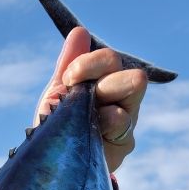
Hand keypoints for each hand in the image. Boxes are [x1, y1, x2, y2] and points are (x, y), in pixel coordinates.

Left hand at [33, 27, 147, 172]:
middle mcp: (123, 97)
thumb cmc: (59, 120)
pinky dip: (102, 130)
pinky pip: (121, 130)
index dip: (90, 64)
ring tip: (85, 119)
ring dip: (104, 109)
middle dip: (104, 84)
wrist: (54, 157)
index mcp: (107, 79)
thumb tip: (80, 32)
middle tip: (77, 95)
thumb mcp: (59, 91)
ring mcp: (128, 121)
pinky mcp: (125, 144)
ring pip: (131, 105)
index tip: (68, 78)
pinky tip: (89, 136)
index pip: (110, 60)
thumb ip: (69, 64)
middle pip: (134, 78)